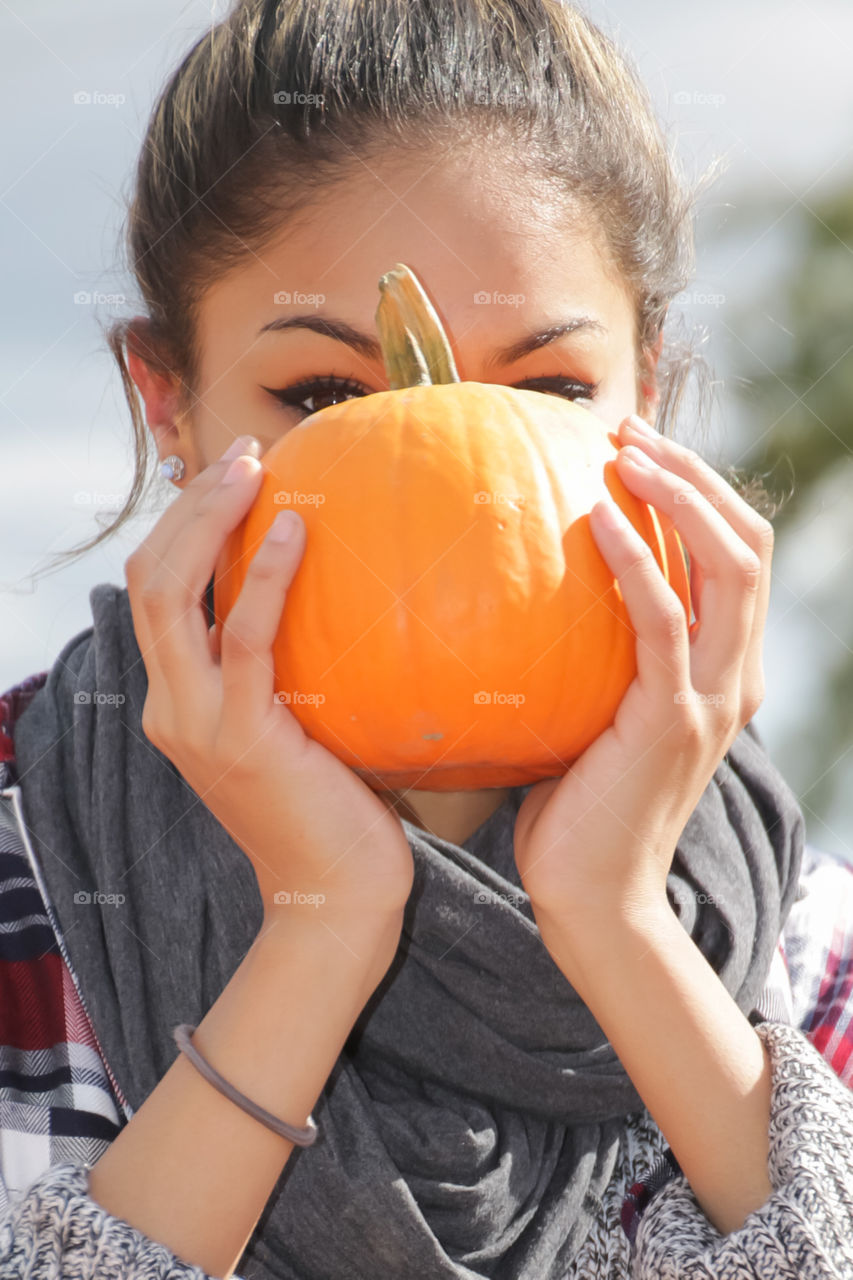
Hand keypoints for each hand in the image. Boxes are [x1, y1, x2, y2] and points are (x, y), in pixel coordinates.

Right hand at [125, 436, 414, 943]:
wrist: (336, 898)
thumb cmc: (336, 808)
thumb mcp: (305, 723)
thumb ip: (298, 665)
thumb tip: (350, 594)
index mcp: (180, 700)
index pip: (158, 591)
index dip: (184, 524)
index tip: (235, 473)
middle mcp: (171, 705)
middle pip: (148, 578)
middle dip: (188, 505)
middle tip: (243, 453)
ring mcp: (195, 723)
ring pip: (170, 596)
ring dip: (206, 520)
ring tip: (252, 467)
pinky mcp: (240, 738)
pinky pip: (244, 640)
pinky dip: (264, 578)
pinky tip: (295, 529)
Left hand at [513, 413, 773, 926]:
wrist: (592, 896)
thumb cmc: (577, 808)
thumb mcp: (593, 715)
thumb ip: (590, 656)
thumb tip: (524, 595)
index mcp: (721, 671)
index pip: (735, 558)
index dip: (701, 493)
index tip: (638, 449)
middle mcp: (733, 676)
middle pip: (747, 544)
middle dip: (697, 474)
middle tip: (627, 430)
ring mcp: (711, 697)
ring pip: (727, 566)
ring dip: (679, 494)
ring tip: (621, 450)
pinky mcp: (671, 718)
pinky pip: (660, 617)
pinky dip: (633, 557)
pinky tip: (591, 515)